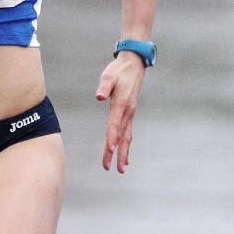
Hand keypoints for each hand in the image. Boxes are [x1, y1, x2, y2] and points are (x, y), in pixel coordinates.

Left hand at [95, 51, 145, 172]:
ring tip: (120, 169)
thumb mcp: (108, 75)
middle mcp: (128, 111)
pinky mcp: (130, 113)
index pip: (115, 124)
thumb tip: (99, 97)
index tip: (109, 150)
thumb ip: (104, 86)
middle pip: (122, 136)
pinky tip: (125, 155)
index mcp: (121, 104)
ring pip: (127, 137)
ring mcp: (130, 113)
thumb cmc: (118, 70)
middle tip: (110, 168)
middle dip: (116, 153)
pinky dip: (126, 144)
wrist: (134, 64)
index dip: (111, 137)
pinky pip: (128, 132)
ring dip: (123, 153)